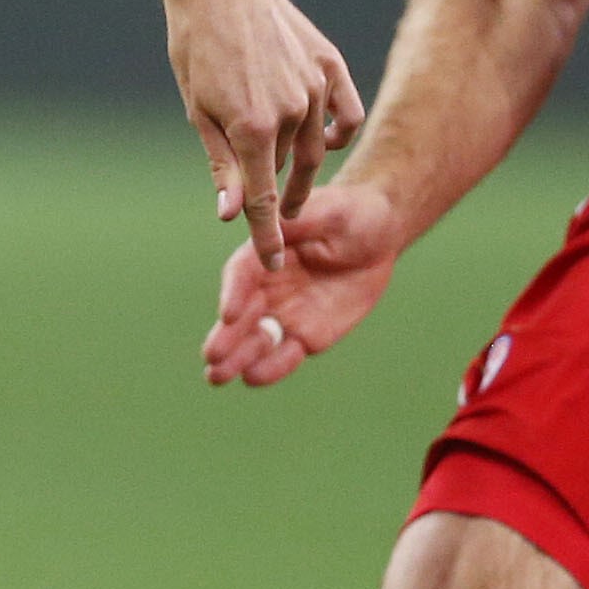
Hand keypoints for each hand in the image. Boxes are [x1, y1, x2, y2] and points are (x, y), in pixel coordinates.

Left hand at [163, 0, 363, 268]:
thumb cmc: (195, 47)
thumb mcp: (198, 111)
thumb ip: (222, 166)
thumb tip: (232, 216)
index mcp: (250, 128)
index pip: (263, 201)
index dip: (267, 238)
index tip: (274, 263)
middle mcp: (290, 111)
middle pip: (290, 174)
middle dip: (280, 198)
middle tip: (273, 212)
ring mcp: (314, 86)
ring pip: (314, 145)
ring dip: (297, 161)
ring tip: (279, 165)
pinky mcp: (329, 64)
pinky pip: (346, 113)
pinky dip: (337, 132)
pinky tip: (323, 138)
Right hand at [201, 178, 401, 385]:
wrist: (376, 234)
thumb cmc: (348, 213)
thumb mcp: (329, 210)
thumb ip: (299, 224)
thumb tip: (273, 231)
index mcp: (264, 250)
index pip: (242, 273)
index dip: (233, 293)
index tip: (228, 314)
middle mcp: (267, 285)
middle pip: (241, 314)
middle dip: (226, 336)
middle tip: (212, 356)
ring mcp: (284, 312)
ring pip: (255, 339)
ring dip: (237, 358)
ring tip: (217, 376)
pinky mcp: (306, 334)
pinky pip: (285, 354)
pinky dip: (269, 368)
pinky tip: (253, 378)